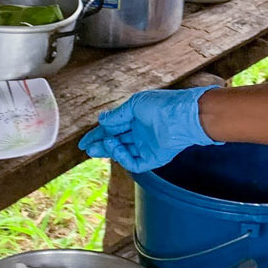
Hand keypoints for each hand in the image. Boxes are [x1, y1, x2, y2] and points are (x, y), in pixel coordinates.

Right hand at [79, 87, 219, 172]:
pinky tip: (117, 148)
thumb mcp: (134, 105)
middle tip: (88, 148)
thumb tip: (101, 120)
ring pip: (123, 153)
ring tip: (103, 144)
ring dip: (110, 150)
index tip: (84, 142)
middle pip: (116, 142)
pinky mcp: (154, 159)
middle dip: (101, 145)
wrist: (183, 116)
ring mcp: (147, 147)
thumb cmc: (162, 105)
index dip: (98, 135)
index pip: (113, 129)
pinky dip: (123, 158)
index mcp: (137, 119)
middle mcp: (141, 133)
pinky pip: (134, 163)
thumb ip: (117, 115)